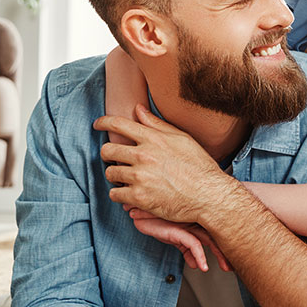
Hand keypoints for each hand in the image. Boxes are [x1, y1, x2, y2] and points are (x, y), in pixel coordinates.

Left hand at [95, 105, 236, 223]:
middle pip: (108, 150)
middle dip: (109, 154)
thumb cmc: (199, 166)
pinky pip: (115, 194)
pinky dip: (120, 194)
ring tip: (128, 179)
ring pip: (110, 173)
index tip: (97, 125)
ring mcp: (140, 177)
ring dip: (116, 176)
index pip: (118, 123)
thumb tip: (138, 109)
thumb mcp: (182, 139)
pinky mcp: (139, 197)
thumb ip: (157, 124)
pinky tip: (129, 193)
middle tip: (116, 160)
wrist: (209, 195)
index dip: (103, 122)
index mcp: (153, 139)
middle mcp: (143, 155)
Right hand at [129, 207, 231, 271]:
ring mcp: (189, 224)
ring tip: (225, 268)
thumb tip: (197, 265)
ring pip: (210, 240)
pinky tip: (202, 266)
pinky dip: (199, 257)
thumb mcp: (175, 238)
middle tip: (238, 263)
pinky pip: (193, 244)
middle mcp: (196, 221)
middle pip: (219, 235)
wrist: (139, 212)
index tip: (236, 259)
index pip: (219, 232)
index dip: (228, 245)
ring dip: (219, 255)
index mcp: (198, 221)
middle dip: (229, 250)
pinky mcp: (179, 229)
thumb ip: (187, 250)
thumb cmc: (156, 220)